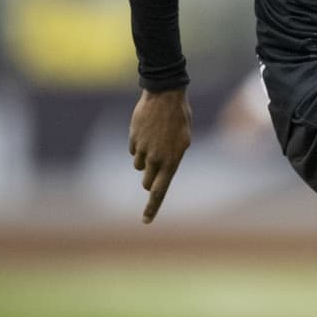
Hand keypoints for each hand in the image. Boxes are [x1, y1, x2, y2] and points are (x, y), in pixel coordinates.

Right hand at [128, 88, 191, 223]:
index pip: (160, 191)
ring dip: (145, 161)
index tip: (145, 221)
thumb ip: (171, 160)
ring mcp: (143, 149)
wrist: (165, 95)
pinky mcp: (133, 140)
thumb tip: (158, 174)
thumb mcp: (183, 141)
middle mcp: (156, 158)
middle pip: (147, 182)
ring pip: (139, 167)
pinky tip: (148, 132)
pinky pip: (133, 152)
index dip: (152, 207)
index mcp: (172, 161)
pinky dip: (139, 147)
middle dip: (150, 179)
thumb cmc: (180, 118)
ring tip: (157, 141)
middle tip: (159, 163)